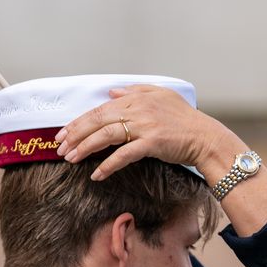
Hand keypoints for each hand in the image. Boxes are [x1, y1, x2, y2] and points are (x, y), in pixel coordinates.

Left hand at [56, 84, 242, 182]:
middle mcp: (137, 109)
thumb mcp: (161, 96)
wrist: (206, 137)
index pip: (100, 108)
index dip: (79, 121)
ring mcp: (144, 125)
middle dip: (75, 134)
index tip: (63, 133)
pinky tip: (96, 174)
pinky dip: (108, 165)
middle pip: (98, 120)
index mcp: (136, 98)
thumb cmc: (185, 120)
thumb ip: (134, 91)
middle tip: (60, 148)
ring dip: (85, 148)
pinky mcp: (152, 142)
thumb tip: (111, 93)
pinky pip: (124, 154)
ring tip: (71, 159)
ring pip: (106, 135)